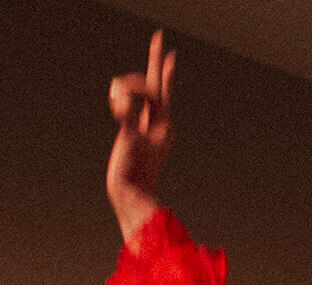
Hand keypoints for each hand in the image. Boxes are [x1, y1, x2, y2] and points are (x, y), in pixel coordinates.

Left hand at [107, 29, 174, 243]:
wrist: (131, 194)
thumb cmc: (134, 174)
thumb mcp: (135, 142)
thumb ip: (130, 118)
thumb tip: (122, 98)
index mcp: (163, 127)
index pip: (163, 93)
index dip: (166, 73)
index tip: (170, 55)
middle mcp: (160, 126)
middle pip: (159, 87)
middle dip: (157, 61)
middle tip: (159, 36)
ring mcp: (149, 131)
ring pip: (145, 92)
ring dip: (129, 85)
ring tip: (118, 88)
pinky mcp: (133, 138)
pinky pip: (126, 111)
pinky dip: (120, 101)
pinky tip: (115, 95)